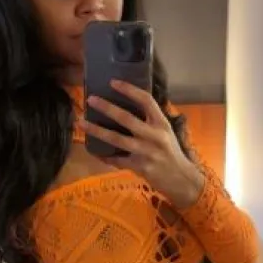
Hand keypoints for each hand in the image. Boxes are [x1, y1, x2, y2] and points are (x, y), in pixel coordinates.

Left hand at [80, 80, 204, 208]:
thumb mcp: (166, 133)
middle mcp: (154, 136)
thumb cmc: (172, 153)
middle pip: (127, 118)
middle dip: (107, 108)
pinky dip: (104, 156)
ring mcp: (146, 152)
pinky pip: (117, 160)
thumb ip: (151, 121)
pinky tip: (94, 151)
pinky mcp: (139, 167)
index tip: (113, 82)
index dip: (129, 90)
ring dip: (97, 130)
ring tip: (81, 122)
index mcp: (162, 124)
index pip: (146, 100)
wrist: (181, 179)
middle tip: (91, 99)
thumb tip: (129, 106)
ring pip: (117, 139)